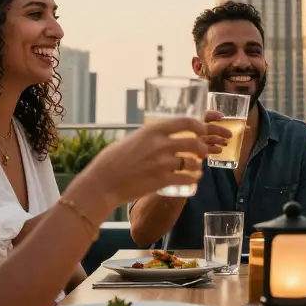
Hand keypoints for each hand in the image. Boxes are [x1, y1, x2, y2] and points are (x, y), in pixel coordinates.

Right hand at [73, 117, 230, 205]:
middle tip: (202, 152)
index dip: (198, 126)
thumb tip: (163, 137)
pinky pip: (186, 178)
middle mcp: (160, 145)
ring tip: (196, 168)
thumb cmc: (112, 160)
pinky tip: (192, 179)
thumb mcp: (133, 139)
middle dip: (202, 148)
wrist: (103, 182)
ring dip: (197, 165)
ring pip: (192, 162)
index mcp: (152, 130)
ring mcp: (162, 163)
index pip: (185, 122)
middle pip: (194, 143)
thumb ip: (150, 137)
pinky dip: (192, 179)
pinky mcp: (162, 180)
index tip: (202, 130)